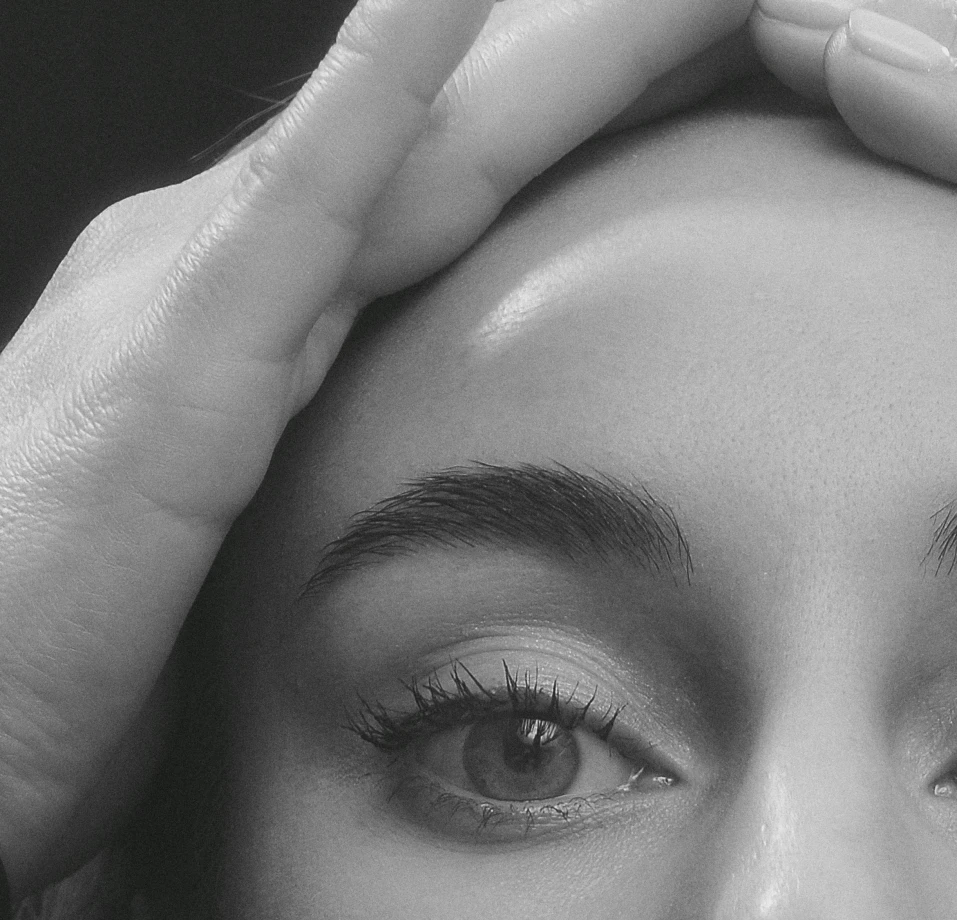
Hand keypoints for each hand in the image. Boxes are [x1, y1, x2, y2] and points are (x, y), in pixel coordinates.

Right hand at [0, 0, 753, 896]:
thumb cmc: (61, 666)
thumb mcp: (246, 564)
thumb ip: (336, 500)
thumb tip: (441, 528)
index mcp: (270, 311)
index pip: (480, 185)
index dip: (603, 111)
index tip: (739, 52)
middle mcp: (240, 263)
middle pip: (482, 129)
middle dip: (622, 42)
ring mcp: (202, 293)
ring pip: (431, 138)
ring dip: (564, 40)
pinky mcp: (171, 367)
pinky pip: (296, 213)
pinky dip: (376, 98)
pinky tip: (447, 3)